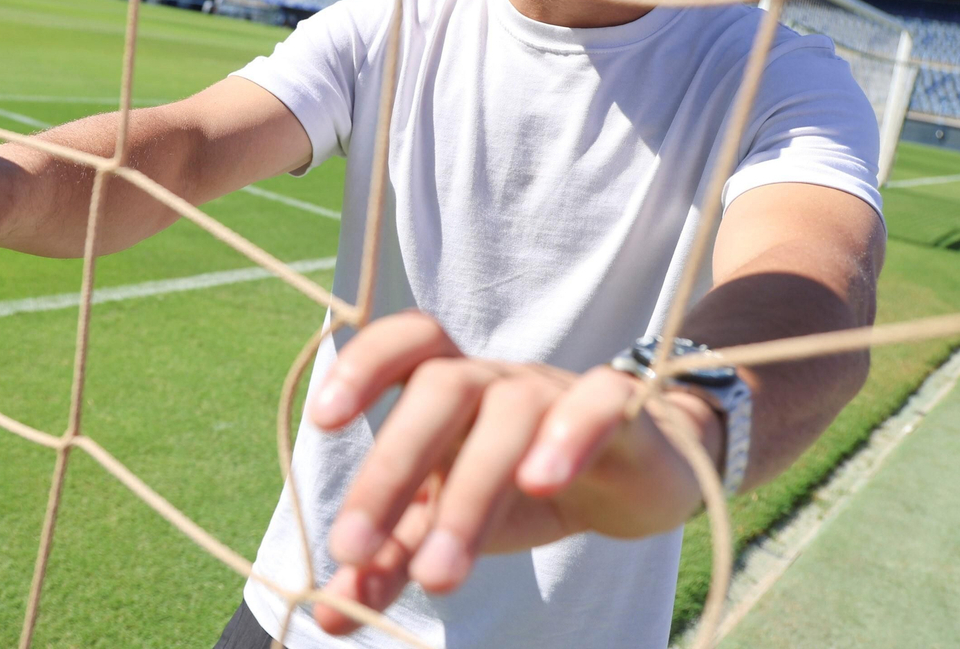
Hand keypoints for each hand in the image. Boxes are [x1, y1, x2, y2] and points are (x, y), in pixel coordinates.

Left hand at [306, 312, 720, 634]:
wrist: (637, 475)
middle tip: (352, 548)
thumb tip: (326, 613)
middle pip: (441, 387)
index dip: (363, 367)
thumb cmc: (522, 487)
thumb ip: (393, 559)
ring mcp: (557, 390)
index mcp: (448, 390)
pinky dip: (568, 437)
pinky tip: (540, 485)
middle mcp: (495, 380)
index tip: (323, 419)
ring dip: (469, 492)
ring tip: (438, 574)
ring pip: (511, 412)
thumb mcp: (448, 523)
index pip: (404, 345)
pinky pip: (598, 403)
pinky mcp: (620, 411)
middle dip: (392, 465)